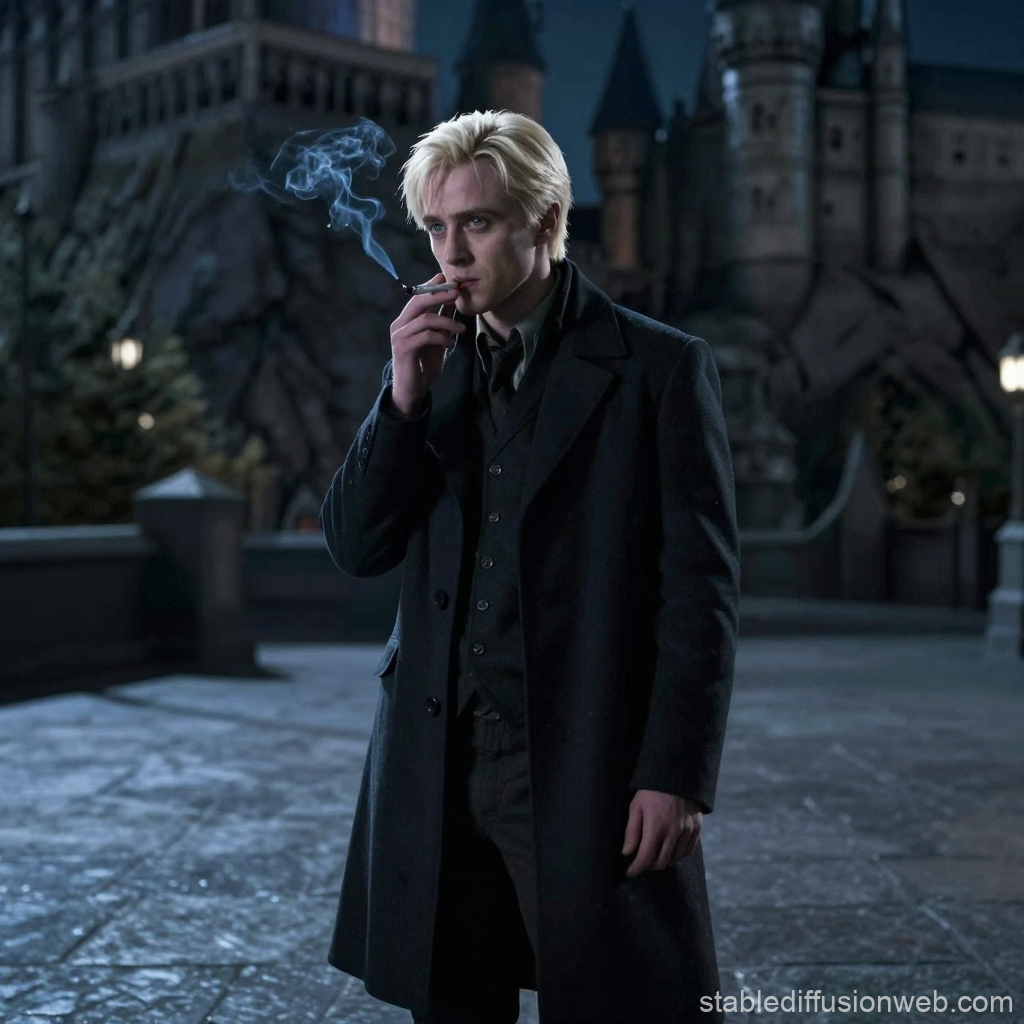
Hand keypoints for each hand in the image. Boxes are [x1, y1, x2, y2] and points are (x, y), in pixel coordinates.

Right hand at [390, 273, 463, 414]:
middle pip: (418, 301)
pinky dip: (442, 338)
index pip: (418, 296)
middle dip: (439, 294)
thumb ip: (442, 320)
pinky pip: (426, 336)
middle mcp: (399, 325)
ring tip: (461, 329)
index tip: (448, 278)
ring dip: (447, 322)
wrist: (412, 389)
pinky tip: (451, 344)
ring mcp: (399, 336)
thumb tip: (453, 301)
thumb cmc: (423, 364)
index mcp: (406, 320)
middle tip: (457, 292)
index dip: (432, 286)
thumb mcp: (437, 338)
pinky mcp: (404, 349)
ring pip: (425, 319)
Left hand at [622, 790, 702, 877]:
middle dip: (649, 866)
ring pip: (675, 859)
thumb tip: (627, 853)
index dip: (636, 868)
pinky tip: (670, 852)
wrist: (677, 776)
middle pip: (661, 862)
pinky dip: (678, 856)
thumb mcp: (636, 806)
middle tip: (641, 863)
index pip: (645, 857)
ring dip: (663, 862)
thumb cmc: (652, 791)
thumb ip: (632, 831)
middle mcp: (673, 832)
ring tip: (654, 858)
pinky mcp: (697, 829)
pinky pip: (688, 851)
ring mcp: (687, 832)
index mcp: (656, 827)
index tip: (630, 872)